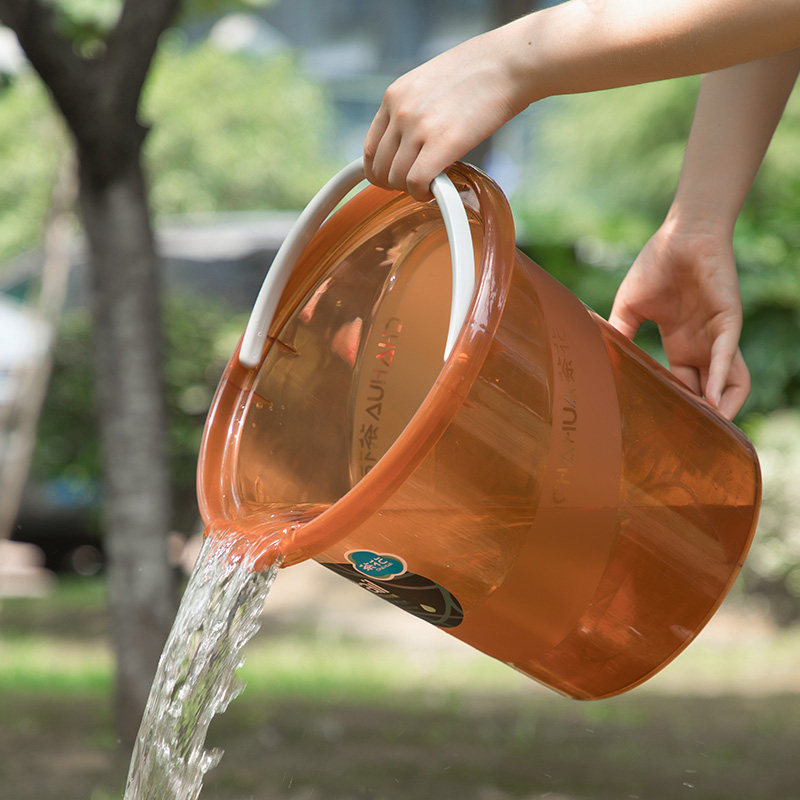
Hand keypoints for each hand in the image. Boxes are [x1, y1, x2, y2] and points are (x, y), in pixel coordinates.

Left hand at [363, 28, 524, 200]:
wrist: (510, 63)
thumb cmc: (480, 72)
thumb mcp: (431, 83)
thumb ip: (414, 110)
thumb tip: (410, 141)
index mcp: (394, 96)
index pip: (370, 148)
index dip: (380, 170)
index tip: (396, 177)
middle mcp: (400, 111)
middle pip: (379, 169)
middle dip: (395, 184)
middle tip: (417, 184)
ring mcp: (418, 127)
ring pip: (395, 180)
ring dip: (411, 190)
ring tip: (431, 184)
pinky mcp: (441, 143)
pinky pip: (416, 183)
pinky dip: (422, 194)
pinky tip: (436, 190)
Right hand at [609, 220, 749, 419]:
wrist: (682, 233)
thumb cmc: (657, 264)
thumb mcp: (630, 308)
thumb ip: (620, 334)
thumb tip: (595, 360)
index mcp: (680, 341)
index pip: (682, 381)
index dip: (676, 403)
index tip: (662, 425)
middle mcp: (701, 343)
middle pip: (708, 390)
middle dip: (699, 415)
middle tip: (684, 439)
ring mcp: (717, 334)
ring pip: (730, 381)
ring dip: (721, 407)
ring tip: (706, 430)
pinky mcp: (728, 321)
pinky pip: (726, 358)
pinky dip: (719, 381)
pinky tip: (710, 402)